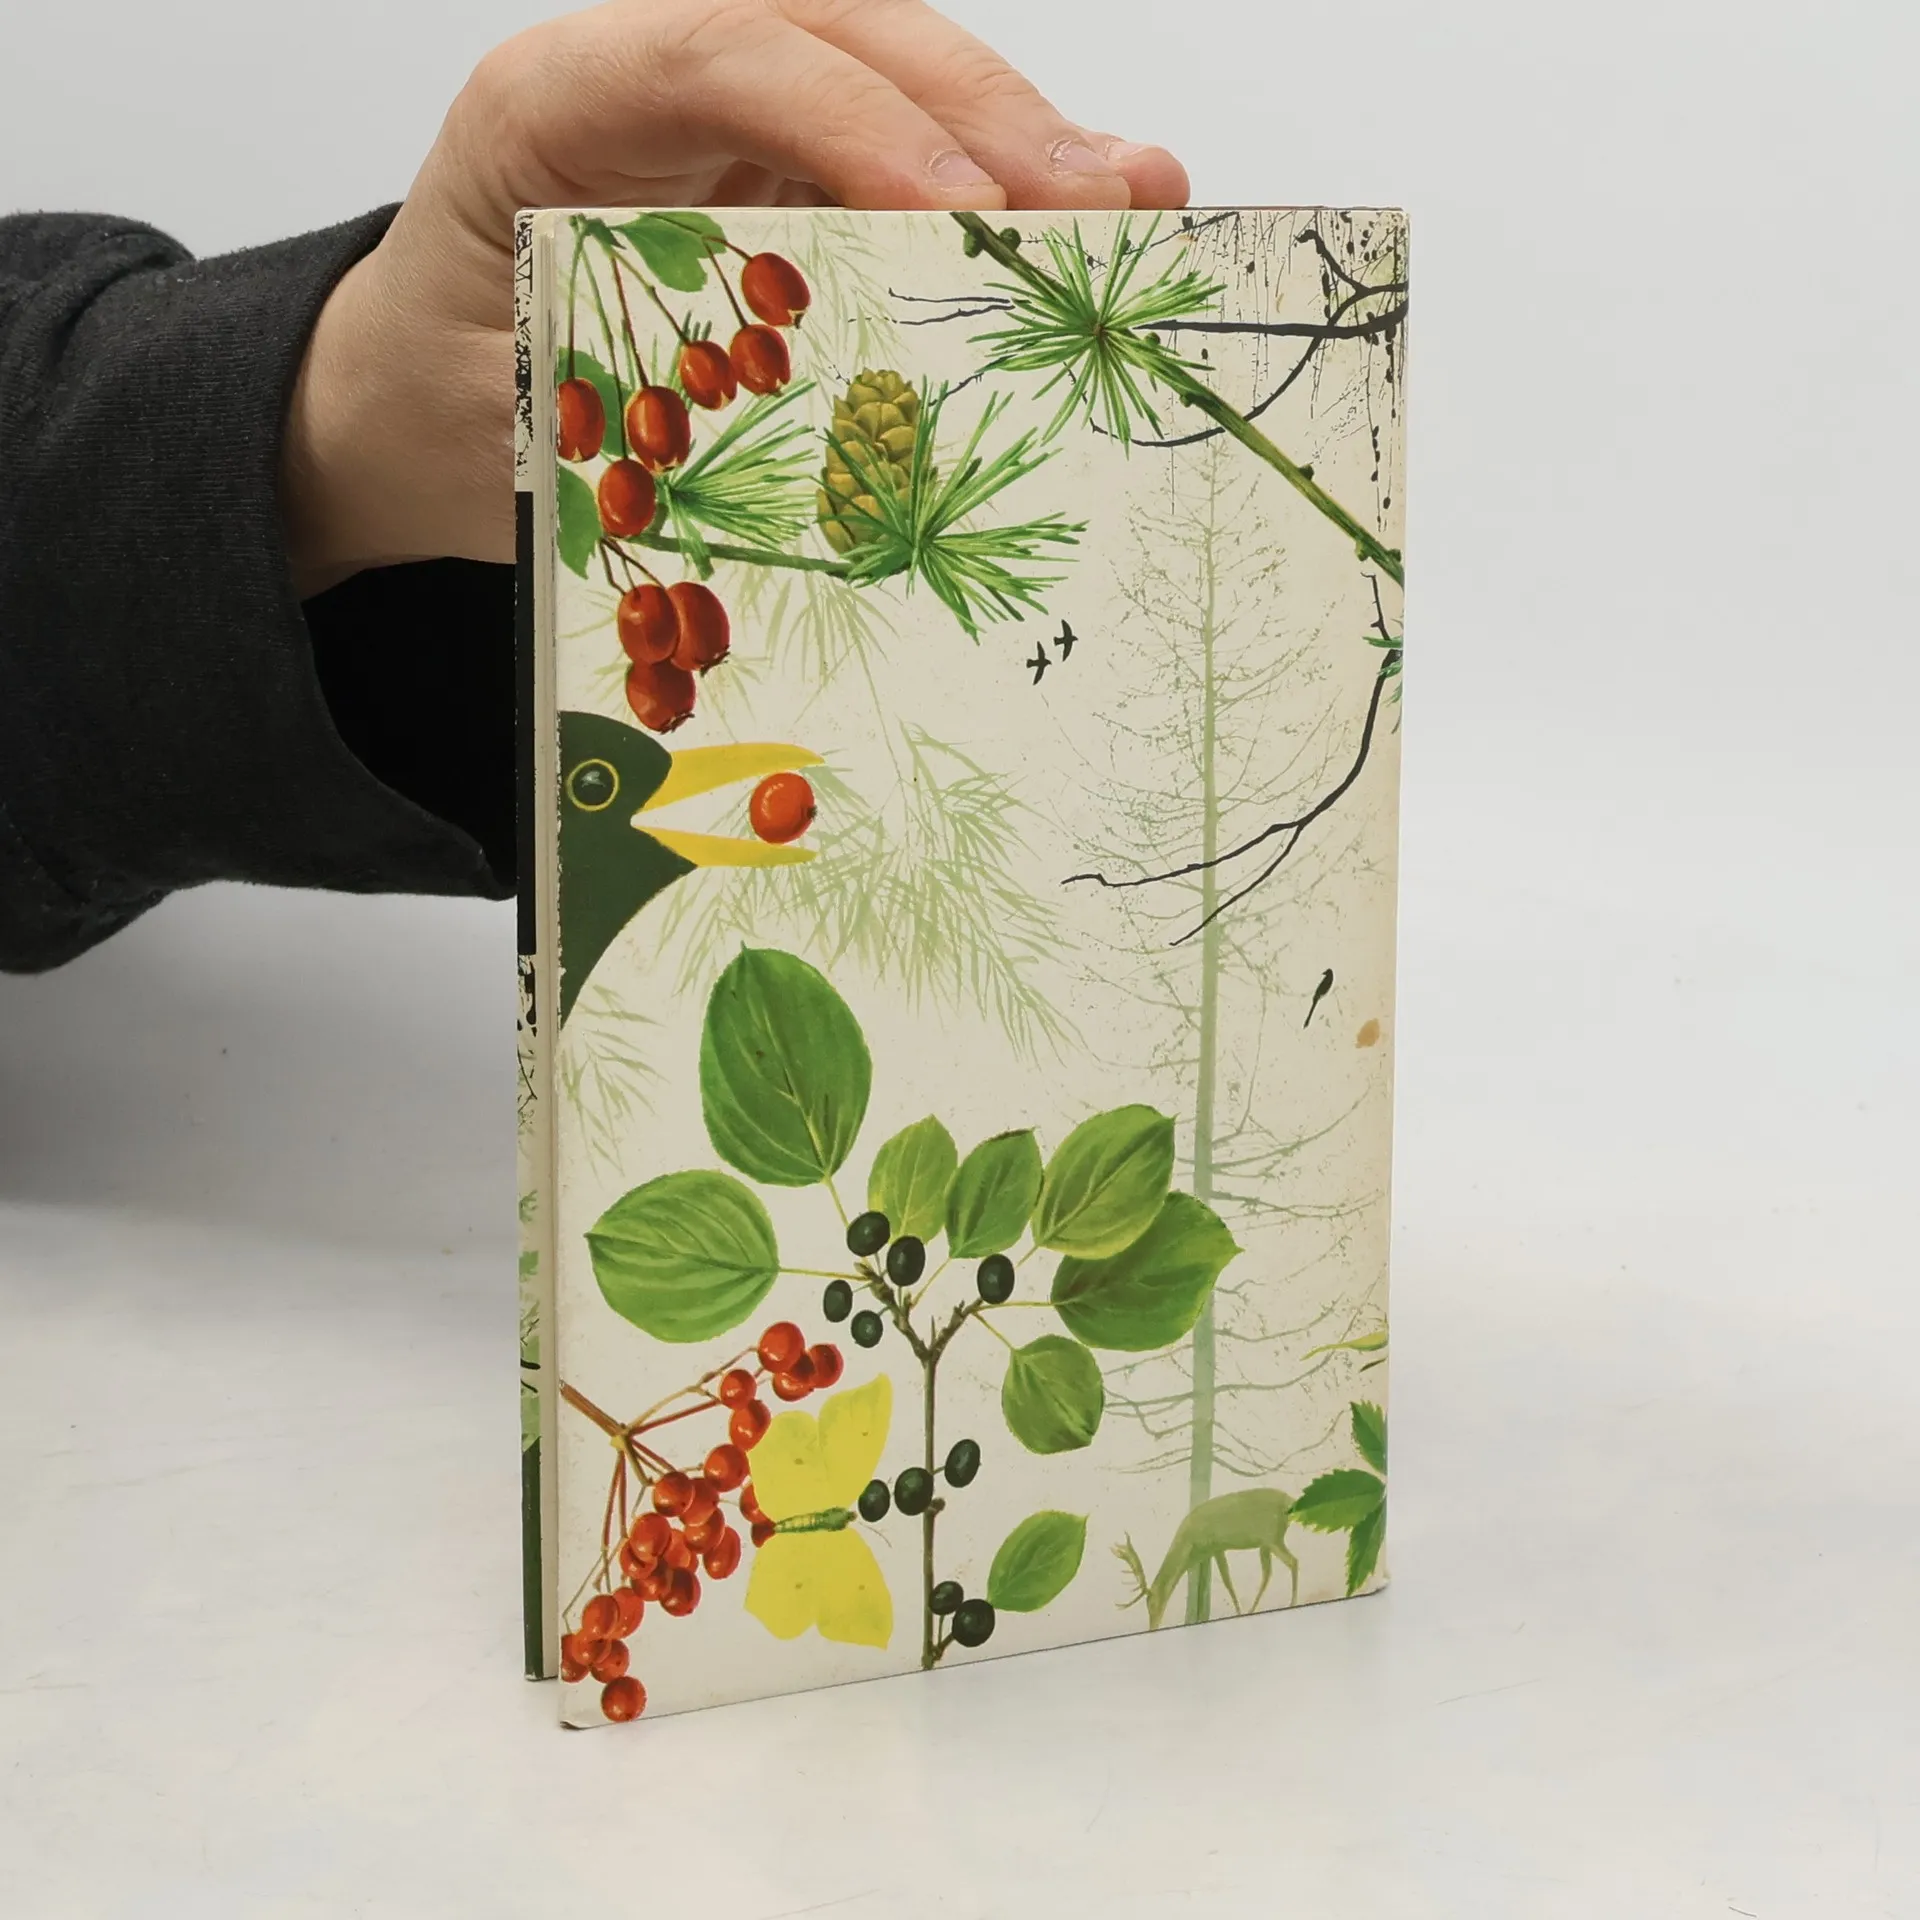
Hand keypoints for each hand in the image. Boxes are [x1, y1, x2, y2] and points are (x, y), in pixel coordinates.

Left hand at [282, 0, 1189, 594]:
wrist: (409, 404)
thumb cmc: (444, 409)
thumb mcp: (507, 430)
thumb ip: (640, 419)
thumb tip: (817, 457)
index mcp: (548, 108)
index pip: (714, 52)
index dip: (850, 116)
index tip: (956, 203)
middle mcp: (648, 83)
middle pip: (835, 33)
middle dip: (977, 112)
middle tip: (1102, 201)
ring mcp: (727, 119)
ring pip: (890, 72)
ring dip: (1015, 136)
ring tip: (1131, 201)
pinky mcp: (781, 171)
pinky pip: (898, 151)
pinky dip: (991, 187)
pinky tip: (1079, 218)